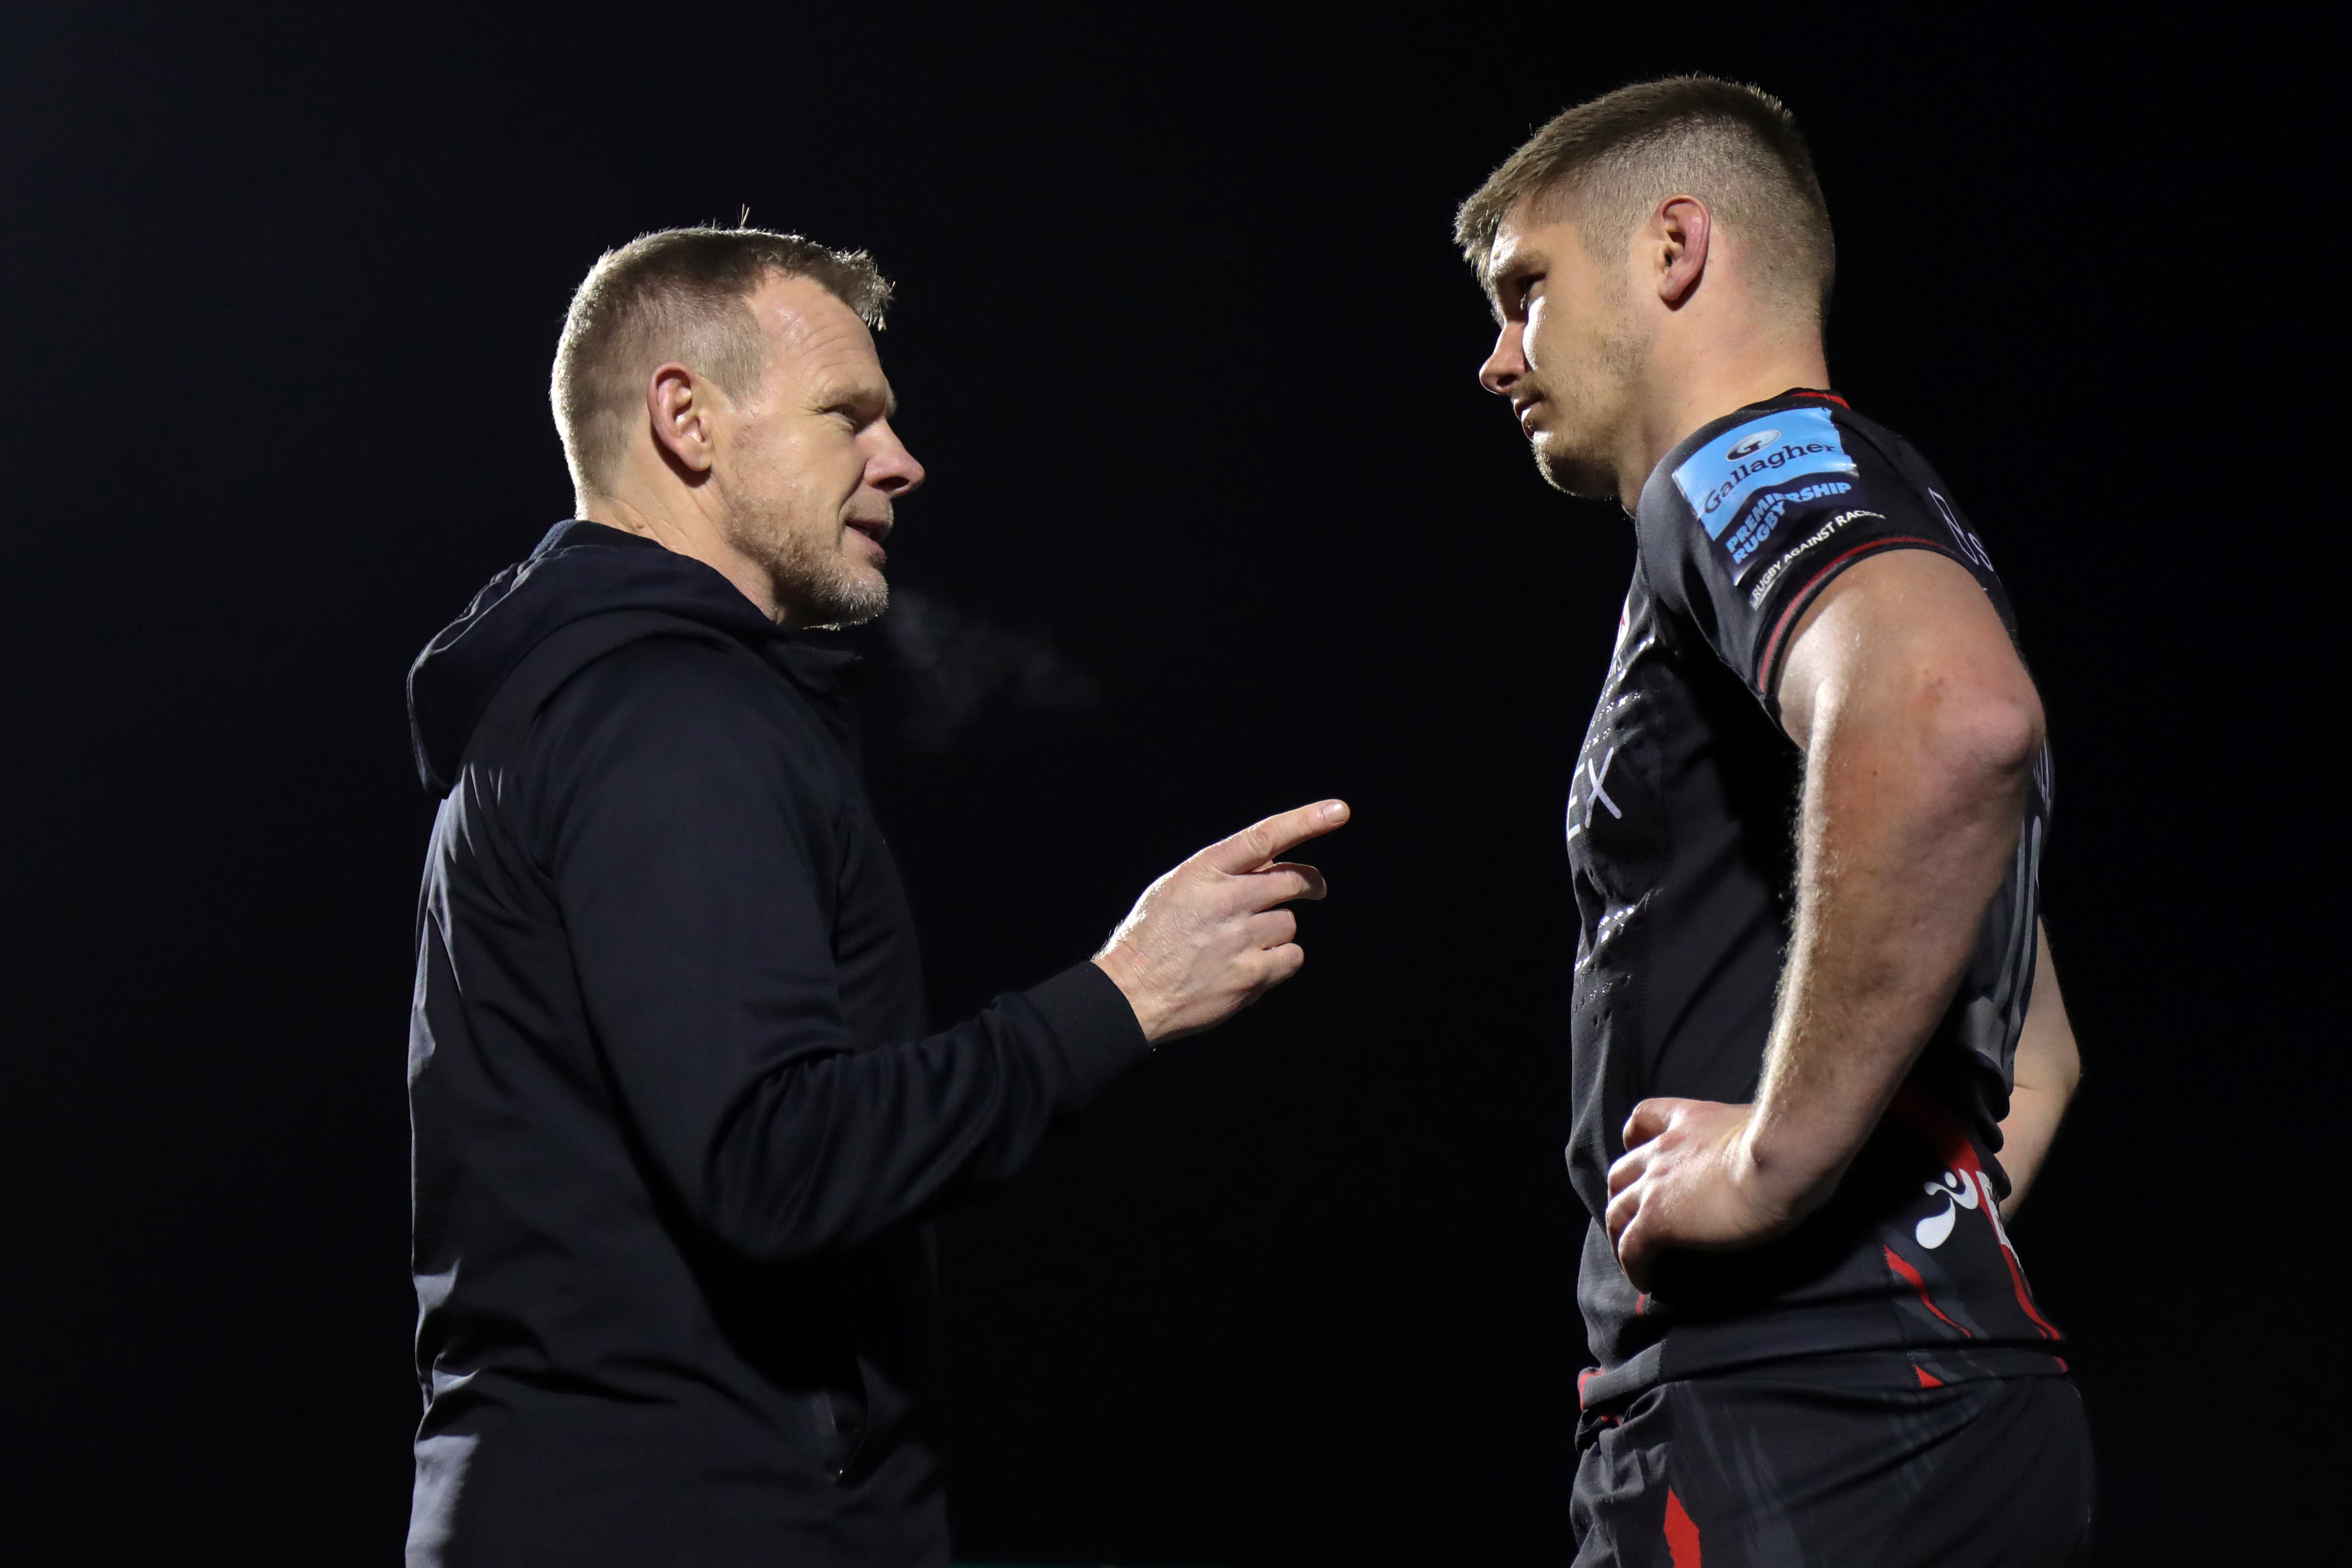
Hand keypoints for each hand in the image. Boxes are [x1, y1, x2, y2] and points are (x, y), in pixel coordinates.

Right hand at [1092, 800, 1348, 1044]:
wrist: (1131, 995)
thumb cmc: (1152, 938)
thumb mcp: (1177, 888)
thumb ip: (1223, 874)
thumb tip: (1273, 863)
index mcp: (1204, 871)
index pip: (1264, 837)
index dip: (1305, 821)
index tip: (1338, 811)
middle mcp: (1225, 900)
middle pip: (1292, 882)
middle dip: (1309, 885)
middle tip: (1315, 890)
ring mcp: (1240, 938)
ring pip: (1289, 923)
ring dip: (1276, 931)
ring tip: (1244, 944)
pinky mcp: (1252, 975)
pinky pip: (1292, 957)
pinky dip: (1280, 961)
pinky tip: (1251, 966)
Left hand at [1604, 1098, 1817, 1290]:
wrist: (1779, 1157)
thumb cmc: (1787, 1142)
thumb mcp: (1757, 1127)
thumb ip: (1744, 1137)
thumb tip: (1763, 1151)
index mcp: (1689, 1120)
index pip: (1643, 1120)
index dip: (1636, 1140)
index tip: (1640, 1153)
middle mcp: (1663, 1150)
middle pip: (1621, 1174)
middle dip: (1623, 1196)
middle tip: (1636, 1218)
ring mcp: (1655, 1186)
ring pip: (1616, 1212)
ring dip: (1620, 1235)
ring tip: (1632, 1259)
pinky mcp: (1656, 1221)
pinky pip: (1631, 1248)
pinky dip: (1633, 1267)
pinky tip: (1645, 1281)